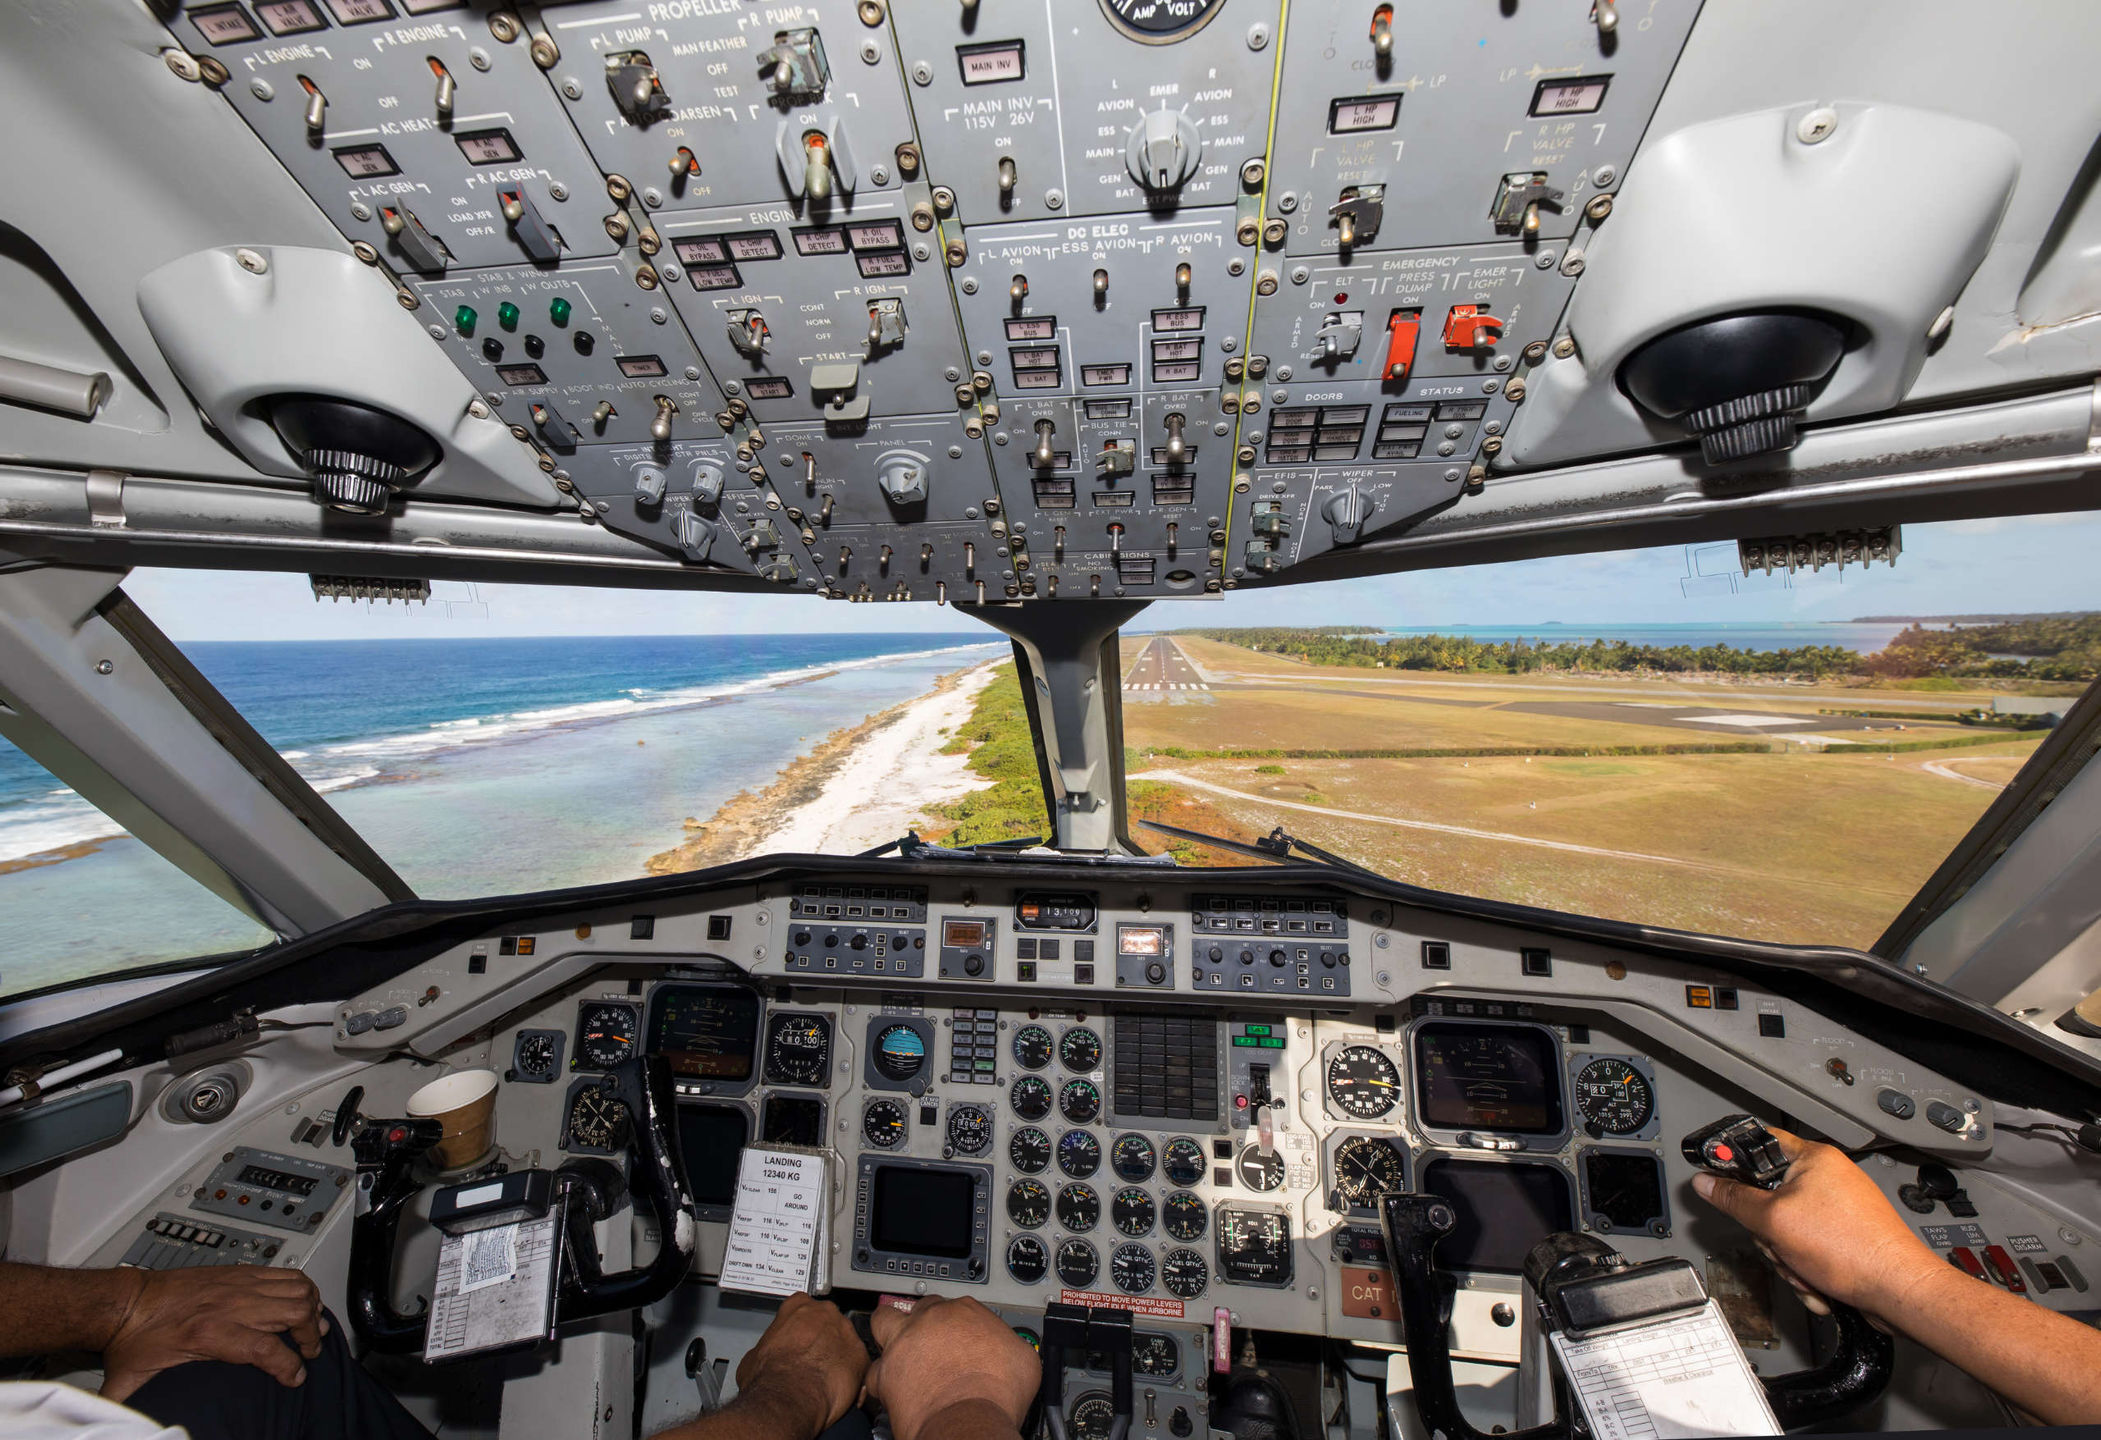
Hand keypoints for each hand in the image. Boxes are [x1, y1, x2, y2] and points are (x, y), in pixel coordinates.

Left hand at [100, 1266, 324, 1402]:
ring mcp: (238, 1285)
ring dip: (312, 1307)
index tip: (295, 1378)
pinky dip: (301, 1286)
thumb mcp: (136, 1381)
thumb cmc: (133, 1339)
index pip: (268, 1350)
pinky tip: (301, 1299)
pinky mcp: (239, 1272)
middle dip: (311, 1335)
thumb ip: (140, 1409)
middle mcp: (231, 1305)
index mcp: (209, 1333)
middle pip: (295, 1312)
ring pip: (296, 1288)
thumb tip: (143, 1430)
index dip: (289, 1367)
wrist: (127, 1302)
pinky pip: (285, 1272)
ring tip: (312, 1324)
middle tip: (310, 1350)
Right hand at [735, 1294, 868, 1436]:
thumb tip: (766, 1355)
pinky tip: (837, 1387)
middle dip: (822, 1337)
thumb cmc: (770, 1377)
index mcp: (798, 1305)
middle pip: (828, 1320)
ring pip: (846, 1340)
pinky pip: (860, 1363)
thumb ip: (768, 1344)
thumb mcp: (754, 1355)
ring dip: (838, 1355)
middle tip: (810, 1358)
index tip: (797, 1338)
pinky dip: (852, 1374)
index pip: (803, 1306)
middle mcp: (825, 1312)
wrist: (789, 1398)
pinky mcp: (861, 1355)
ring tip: (823, 1376)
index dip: (800, 1325)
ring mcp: (846, 1332)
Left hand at [867, 1297, 1038, 1439]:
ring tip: (898, 1346)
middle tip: (932, 1337)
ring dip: (890, 1331)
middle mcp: (931, 1320)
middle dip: (924, 1318)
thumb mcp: (1023, 1359)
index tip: (964, 1335)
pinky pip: (874, 1371)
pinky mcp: (885, 1373)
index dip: (960, 1322)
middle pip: (921, 1306)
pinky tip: (890, 1387)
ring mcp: (904, 1344)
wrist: (968, 1421)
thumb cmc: (997, 1394)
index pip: (958, 1305)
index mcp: (965, 1312)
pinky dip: (881, 1378)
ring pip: (884, 1320)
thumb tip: (1012, 1350)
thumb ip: (1009, 1344)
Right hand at [1692, 1126, 1939, 1323]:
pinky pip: (1805, 1246)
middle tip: (1779, 1242)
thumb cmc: (1855, 1249)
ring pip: (1784, 1228)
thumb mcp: (1775, 1221)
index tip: (1717, 1176)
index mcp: (1813, 1159)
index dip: (1733, 1161)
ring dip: (1787, 1256)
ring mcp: (1836, 1208)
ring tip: (1805, 1267)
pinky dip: (1805, 1267)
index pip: (1758, 1143)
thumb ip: (1734, 1199)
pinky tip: (1816, 1279)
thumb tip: (1708, 1183)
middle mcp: (1827, 1178)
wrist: (1898, 1291)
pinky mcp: (1843, 1234)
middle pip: (1767, 1197)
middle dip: (1769, 1232)